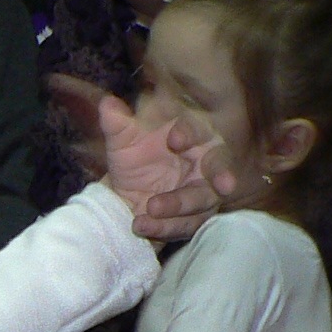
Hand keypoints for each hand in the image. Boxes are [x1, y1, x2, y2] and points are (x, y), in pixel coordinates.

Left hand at [92, 89, 233, 241]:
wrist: (123, 195)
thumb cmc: (133, 159)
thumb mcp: (122, 142)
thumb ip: (117, 124)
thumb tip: (106, 104)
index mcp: (194, 137)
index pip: (200, 130)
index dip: (191, 133)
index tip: (175, 139)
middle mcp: (205, 164)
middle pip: (219, 167)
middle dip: (221, 175)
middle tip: (224, 184)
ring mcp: (203, 193)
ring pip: (201, 201)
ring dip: (178, 206)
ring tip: (150, 208)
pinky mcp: (193, 219)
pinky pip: (184, 226)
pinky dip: (163, 228)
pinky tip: (141, 224)